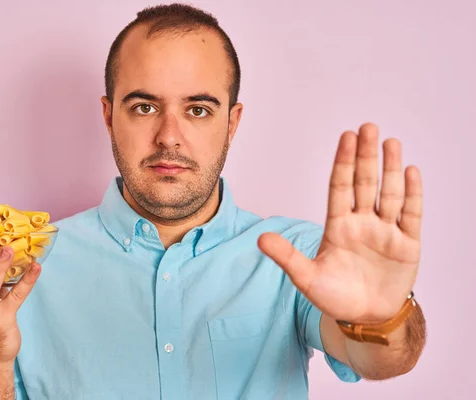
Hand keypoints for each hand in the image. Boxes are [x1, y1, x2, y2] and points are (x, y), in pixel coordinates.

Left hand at [258, 123, 421, 323]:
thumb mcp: (306, 277)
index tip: (346, 137)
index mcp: (338, 226)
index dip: (343, 162)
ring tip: (390, 142)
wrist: (365, 317)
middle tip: (368, 127)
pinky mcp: (407, 244)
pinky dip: (412, 194)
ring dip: (391, 169)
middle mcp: (362, 222)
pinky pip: (411, 215)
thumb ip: (287, 256)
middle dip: (366, 156)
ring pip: (389, 194)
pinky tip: (411, 172)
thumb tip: (260, 238)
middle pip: (365, 183)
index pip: (340, 187)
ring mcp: (386, 231)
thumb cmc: (334, 296)